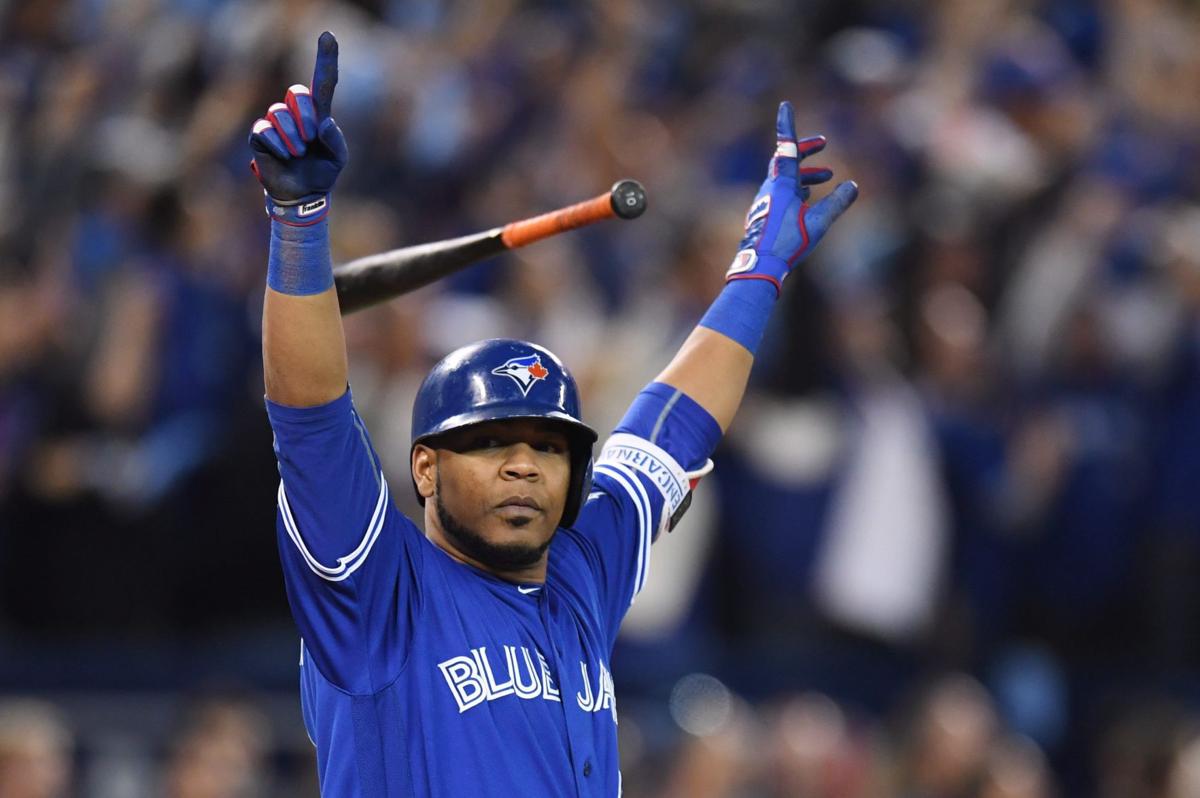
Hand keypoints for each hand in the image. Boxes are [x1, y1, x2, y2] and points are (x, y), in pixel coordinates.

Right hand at [249, 31, 347, 210]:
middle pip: (297, 93)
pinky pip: (265, 129)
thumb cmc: (321, 173)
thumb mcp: (338, 159)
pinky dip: (278, 144)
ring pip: (280, 112)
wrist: (302, 195)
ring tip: (299, 153)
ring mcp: (276, 122)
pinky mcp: (260, 135)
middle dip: (305, 116)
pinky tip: (285, 155)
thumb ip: (336, 141)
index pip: (323, 81)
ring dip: (294, 136)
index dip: (325, 59)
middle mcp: (296, 113)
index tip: (328, 35)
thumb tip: (324, 123)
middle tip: (311, 139)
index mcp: (319, 114)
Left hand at [726, 101, 857, 294]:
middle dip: (806, 150)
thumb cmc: (788, 243)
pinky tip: (806, 198)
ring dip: (806, 173)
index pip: (787, 148)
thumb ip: (837, 203)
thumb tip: (853, 185)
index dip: (787, 126)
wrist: (759, 266)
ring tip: (825, 176)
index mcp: (782, 185)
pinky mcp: (764, 214)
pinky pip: (781, 193)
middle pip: (786, 160)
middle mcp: (771, 188)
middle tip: (823, 142)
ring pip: (785, 178)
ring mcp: (765, 201)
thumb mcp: (818, 223)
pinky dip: (797, 189)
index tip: (785, 105)